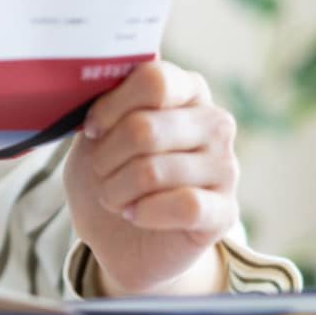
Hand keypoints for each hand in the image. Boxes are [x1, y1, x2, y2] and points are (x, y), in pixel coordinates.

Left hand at [61, 59, 239, 295]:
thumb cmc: (109, 171)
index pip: (154, 79)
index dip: (111, 106)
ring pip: (155, 170)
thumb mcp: (95, 131)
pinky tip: (135, 213)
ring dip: (117, 189)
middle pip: (146, 128)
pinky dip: (145, 212)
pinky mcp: (225, 211)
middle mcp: (214, 122)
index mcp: (185, 89)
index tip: (91, 130)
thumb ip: (101, 100)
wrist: (119, 237)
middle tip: (100, 171)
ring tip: (113, 196)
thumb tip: (89, 77)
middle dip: (106, 156)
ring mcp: (226, 167)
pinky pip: (185, 204)